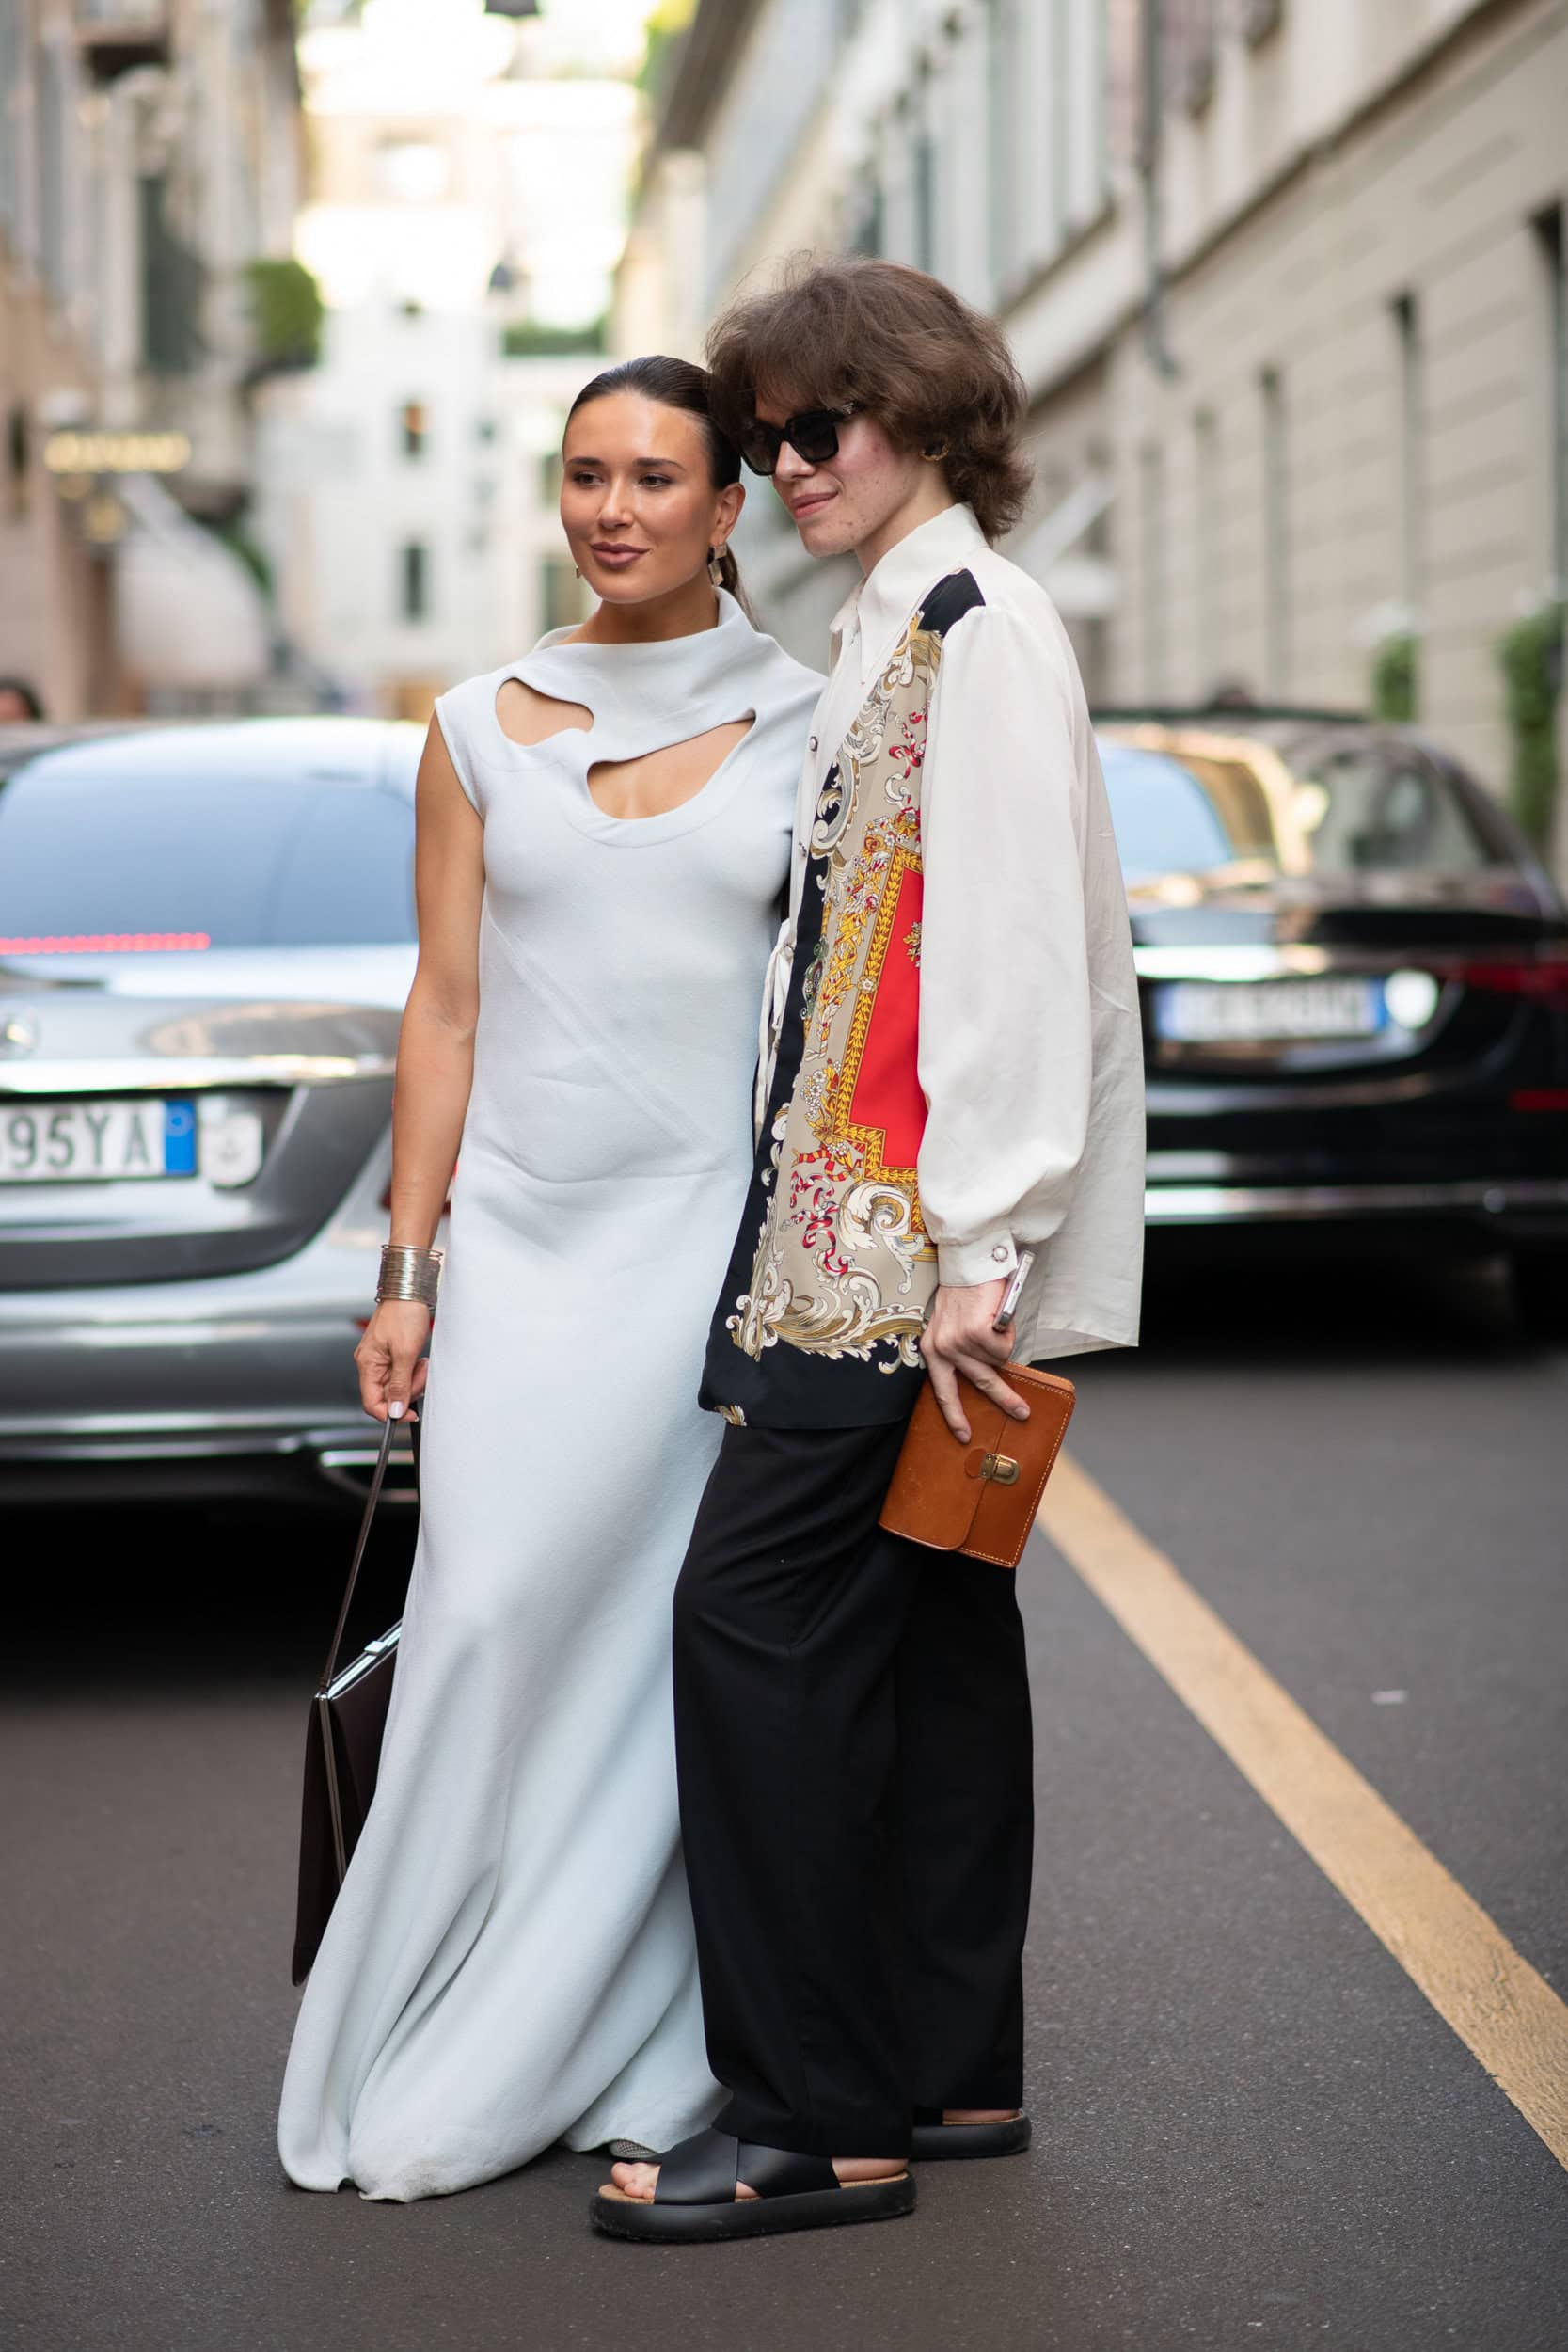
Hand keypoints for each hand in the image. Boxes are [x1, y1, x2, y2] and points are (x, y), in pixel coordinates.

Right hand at [354, 1300, 431, 1422]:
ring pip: (397, 1384)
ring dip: (413, 1379)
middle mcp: (370, 1362)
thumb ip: (401, 1385)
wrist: (410, 1289)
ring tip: (421, 1362)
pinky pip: (401, 1372)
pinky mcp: (391, 1352)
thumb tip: (396, 1411)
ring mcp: (380, 1358)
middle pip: (386, 1394)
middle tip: (421, 1375)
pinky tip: (419, 1359)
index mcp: (367, 1363)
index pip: (371, 1403)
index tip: (410, 1413)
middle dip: (408, 1390)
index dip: (390, 1412)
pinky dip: (412, 1370)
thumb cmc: (404, 1312)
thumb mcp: (406, 1353)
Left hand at [920, 1279, 1030, 1443]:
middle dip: (1005, 1399)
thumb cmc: (964, 1291)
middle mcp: (942, 1348)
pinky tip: (996, 1315)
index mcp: (932, 1348)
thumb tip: (989, 1374)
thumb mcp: (953, 1325)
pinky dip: (1008, 1332)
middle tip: (1022, 1413)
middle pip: (980, 1383)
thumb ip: (963, 1351)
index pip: (942, 1391)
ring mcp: (959, 1342)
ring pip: (998, 1360)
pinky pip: (1005, 1347)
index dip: (954, 1415)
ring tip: (994, 1319)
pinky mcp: (975, 1334)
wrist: (968, 1262)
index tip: (964, 1435)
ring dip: (1003, 1341)